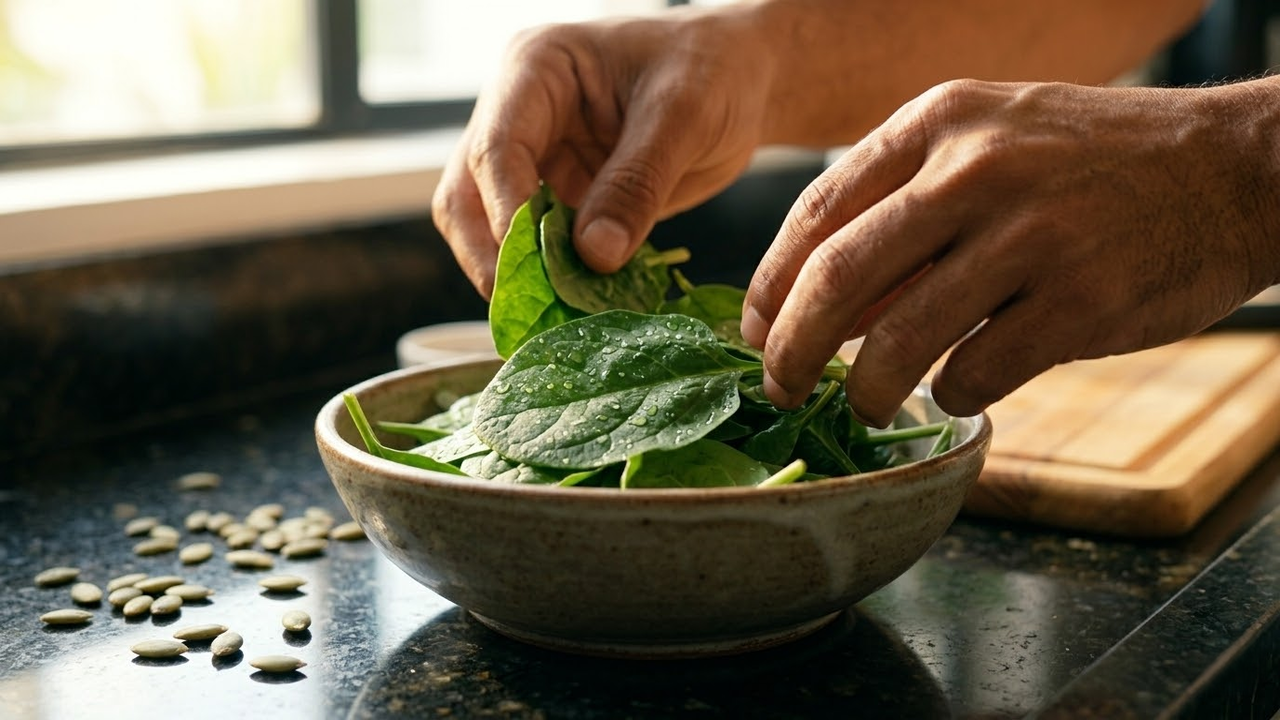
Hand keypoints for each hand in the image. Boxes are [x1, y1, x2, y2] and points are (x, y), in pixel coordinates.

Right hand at [431, 6, 774, 296]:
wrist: (743, 77)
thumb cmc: (714, 68)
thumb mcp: (684, 116)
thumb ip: (637, 183)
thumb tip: (594, 257)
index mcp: (536, 69)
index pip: (496, 149)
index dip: (507, 214)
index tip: (536, 269)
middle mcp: (518, 113)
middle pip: (467, 195)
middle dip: (492, 257)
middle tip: (529, 312)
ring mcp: (535, 158)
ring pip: (489, 228)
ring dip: (516, 276)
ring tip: (552, 318)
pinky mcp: (560, 196)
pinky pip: (537, 246)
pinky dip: (552, 279)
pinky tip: (577, 307)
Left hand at [743, 78, 1279, 425]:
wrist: (1232, 169)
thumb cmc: (1092, 163)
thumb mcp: (990, 143)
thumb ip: (905, 207)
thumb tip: (821, 301)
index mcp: (939, 122)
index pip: (816, 210)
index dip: (769, 284)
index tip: (753, 329)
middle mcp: (975, 171)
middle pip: (838, 279)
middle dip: (790, 350)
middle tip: (780, 387)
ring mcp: (1030, 235)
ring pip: (900, 340)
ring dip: (865, 390)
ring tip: (862, 405)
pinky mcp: (1080, 301)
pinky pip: (977, 372)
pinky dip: (951, 395)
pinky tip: (954, 392)